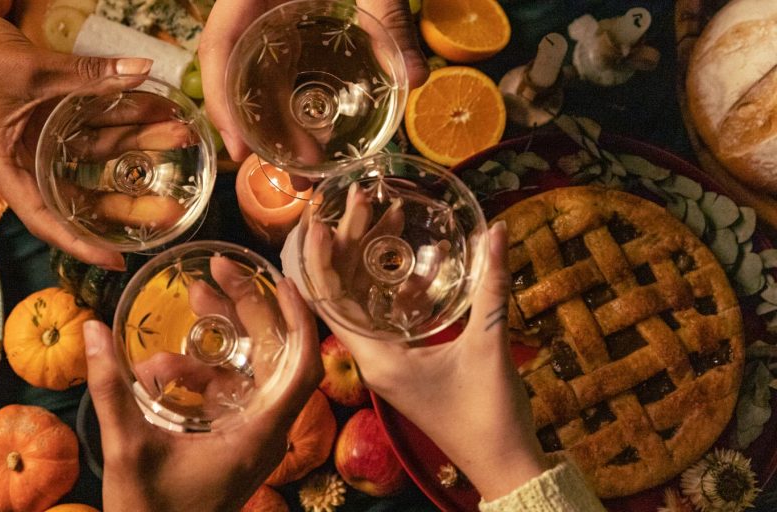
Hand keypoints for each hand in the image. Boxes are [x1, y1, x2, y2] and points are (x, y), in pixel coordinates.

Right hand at [0, 0, 153, 268]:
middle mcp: (22, 161)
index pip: (47, 220)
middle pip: (79, 193)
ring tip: (177, 136)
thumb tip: (142, 69)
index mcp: (5, 168)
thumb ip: (90, 74)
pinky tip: (151, 114)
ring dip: (133, 146)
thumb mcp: (34, 69)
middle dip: (127, 199)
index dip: (82, 245)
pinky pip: (86, 127)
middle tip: (172, 205)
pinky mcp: (43, 117)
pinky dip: (116, 121)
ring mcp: (34, 140)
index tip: (117, 262)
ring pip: (91, 155)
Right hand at [84, 278, 321, 511]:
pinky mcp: (231, 443)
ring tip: (189, 303)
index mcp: (258, 434)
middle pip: (274, 358)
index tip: (281, 281)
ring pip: (247, 373)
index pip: (301, 368)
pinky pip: (226, 395)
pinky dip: (200, 375)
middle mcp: (264, 433)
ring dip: (218, 340)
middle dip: (247, 310)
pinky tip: (159, 368)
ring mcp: (249, 437)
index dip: (299, 321)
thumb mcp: (128, 449)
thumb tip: (92, 330)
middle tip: (214, 273)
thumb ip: (110, 389)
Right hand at [199, 0, 429, 161]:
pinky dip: (289, 102)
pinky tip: (313, 131)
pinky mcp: (287, 19)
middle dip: (257, 131)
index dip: (222, 102)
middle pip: (235, 74)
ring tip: (307, 169)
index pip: (218, 47)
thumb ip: (391, 20)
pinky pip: (278, 66)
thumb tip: (417, 78)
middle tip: (290, 178)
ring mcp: (266, 14)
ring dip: (276, 124)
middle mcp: (250, 6)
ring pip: (255, 75)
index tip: (242, 150)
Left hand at [320, 222, 551, 500]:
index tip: (319, 220)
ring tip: (386, 214)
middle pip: (344, 293)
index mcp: (376, 357)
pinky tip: (419, 259)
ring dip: (373, 261)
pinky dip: (398, 286)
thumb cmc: (489, 413)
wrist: (503, 464)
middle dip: (350, 244)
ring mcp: (387, 362)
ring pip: (366, 301)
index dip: (320, 260)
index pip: (329, 302)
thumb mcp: (489, 345)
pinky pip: (389, 316)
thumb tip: (497, 231)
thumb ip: (492, 287)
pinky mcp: (405, 364)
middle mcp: (372, 358)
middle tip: (361, 200)